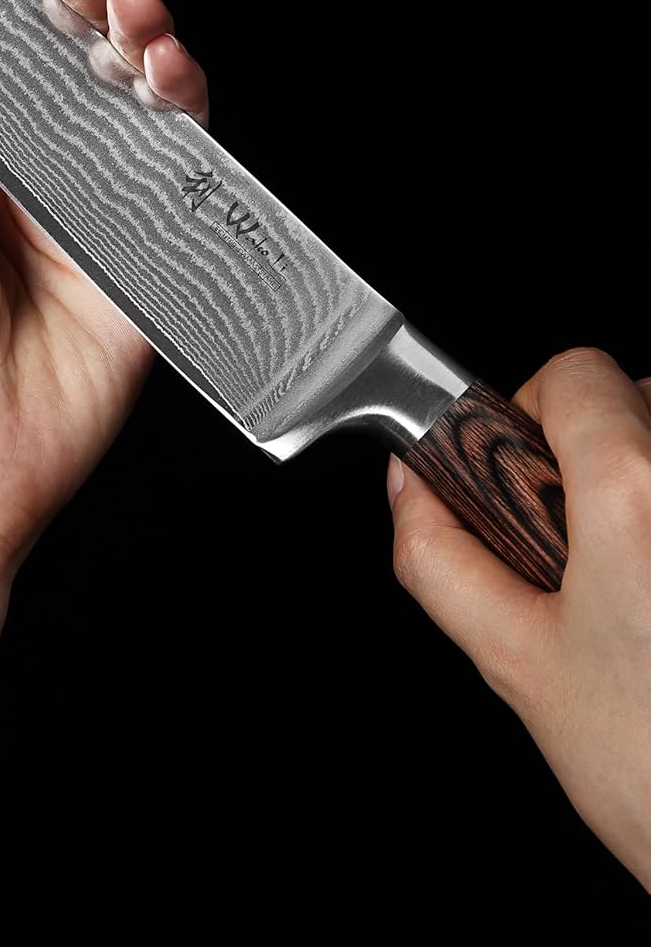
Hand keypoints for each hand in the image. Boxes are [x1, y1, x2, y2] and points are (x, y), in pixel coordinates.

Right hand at [388, 348, 650, 886]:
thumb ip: (439, 559)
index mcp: (635, 497)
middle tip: (575, 544)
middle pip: (634, 398)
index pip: (577, 372)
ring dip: (639, 480)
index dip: (530, 412)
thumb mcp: (514, 664)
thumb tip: (408, 491)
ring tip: (628, 579)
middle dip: (589, 452)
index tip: (523, 478)